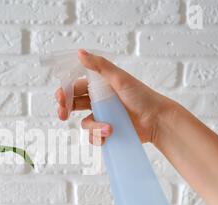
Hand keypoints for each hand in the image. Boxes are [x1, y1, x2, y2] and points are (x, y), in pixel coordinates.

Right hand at [55, 49, 175, 145]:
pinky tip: (109, 135)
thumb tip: (80, 53)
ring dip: (94, 127)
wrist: (157, 120)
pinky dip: (98, 137)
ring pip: (85, 123)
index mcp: (100, 85)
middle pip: (74, 104)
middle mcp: (99, 100)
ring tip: (109, 129)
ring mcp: (103, 116)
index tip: (60, 99)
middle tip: (62, 114)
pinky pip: (94, 136)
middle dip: (65, 109)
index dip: (64, 92)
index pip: (75, 87)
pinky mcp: (108, 131)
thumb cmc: (142, 96)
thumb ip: (99, 66)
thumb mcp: (119, 78)